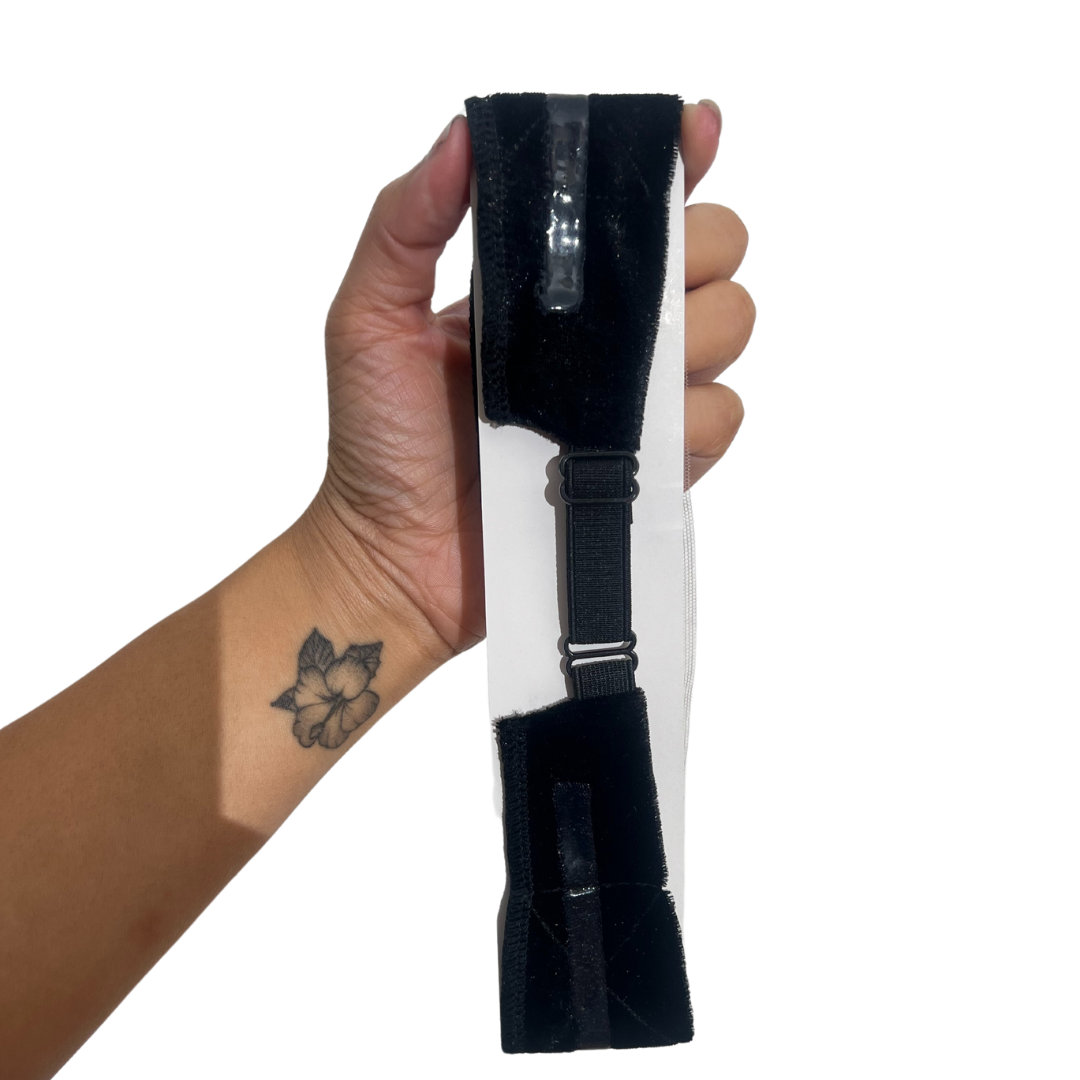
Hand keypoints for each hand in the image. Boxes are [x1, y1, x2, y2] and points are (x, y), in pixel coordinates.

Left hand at [304, 98, 754, 658]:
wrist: (397, 558)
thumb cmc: (377, 440)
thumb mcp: (369, 317)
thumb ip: (409, 220)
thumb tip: (464, 132)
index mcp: (549, 282)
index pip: (637, 202)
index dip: (677, 159)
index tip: (695, 133)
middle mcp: (605, 333)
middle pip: (711, 255)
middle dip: (698, 248)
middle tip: (642, 282)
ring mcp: (636, 400)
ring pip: (730, 328)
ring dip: (699, 332)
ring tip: (628, 369)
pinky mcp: (656, 467)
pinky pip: (718, 418)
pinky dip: (692, 419)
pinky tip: (638, 434)